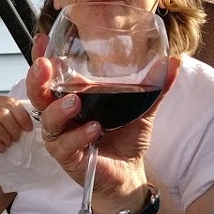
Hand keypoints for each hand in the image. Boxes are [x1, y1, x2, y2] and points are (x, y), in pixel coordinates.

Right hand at [30, 56, 180, 211]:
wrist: (130, 173)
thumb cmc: (126, 138)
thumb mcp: (141, 108)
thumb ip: (155, 86)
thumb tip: (175, 61)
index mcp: (72, 97)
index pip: (51, 75)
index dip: (41, 57)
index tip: (43, 40)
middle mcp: (62, 115)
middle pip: (38, 95)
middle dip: (37, 80)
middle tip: (44, 66)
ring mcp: (62, 137)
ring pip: (47, 121)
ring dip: (58, 109)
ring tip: (74, 101)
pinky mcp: (68, 158)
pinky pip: (65, 145)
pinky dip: (78, 136)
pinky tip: (93, 129)